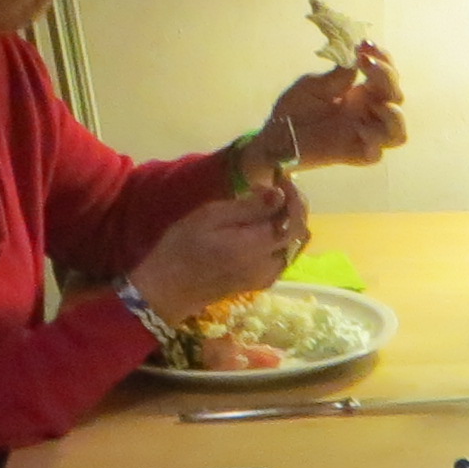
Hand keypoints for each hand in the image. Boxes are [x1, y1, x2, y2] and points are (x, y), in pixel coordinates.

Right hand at [131, 188, 301, 322]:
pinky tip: (261, 226)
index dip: (292, 195)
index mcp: (257, 246)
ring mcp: (268, 276)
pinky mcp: (261, 282)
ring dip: (288, 221)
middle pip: (299, 232)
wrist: (169, 289)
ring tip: (267, 204)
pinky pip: (283, 256)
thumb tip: (278, 194)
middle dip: (293, 206)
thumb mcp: (210, 217)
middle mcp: (270, 265)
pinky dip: (280, 237)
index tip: (280, 178)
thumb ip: (248, 207)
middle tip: (275, 187)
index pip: (294, 218)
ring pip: (294, 245)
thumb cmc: (182, 248)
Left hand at [267, 53, 405, 170]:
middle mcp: (368, 114)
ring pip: (398, 132)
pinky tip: (358, 128)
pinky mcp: (354, 156)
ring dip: (392, 114)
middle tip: (364, 62)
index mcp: (362, 94)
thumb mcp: (314, 85)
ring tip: (373, 103)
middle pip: (397, 97)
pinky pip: (377, 154)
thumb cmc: (295, 109)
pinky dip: (373, 140)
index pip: (387, 75)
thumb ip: (338, 76)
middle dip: (386, 75)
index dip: (384, 58)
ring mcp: (364, 136)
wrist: (276, 137)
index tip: (365, 45)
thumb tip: (358, 57)